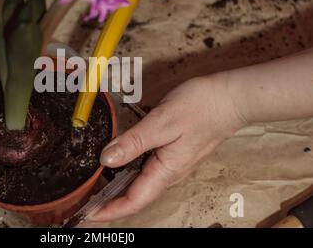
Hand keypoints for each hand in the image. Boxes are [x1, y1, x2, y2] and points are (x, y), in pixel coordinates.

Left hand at [90, 73, 246, 222]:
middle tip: (85, 209)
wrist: (229, 99)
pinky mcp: (171, 154)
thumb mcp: (162, 122)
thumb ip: (134, 142)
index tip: (87, 216)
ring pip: (140, 187)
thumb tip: (106, 159)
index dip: (109, 211)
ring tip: (96, 194)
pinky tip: (117, 170)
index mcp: (165, 171)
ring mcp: (171, 165)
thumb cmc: (200, 108)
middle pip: (135, 198)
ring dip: (117, 194)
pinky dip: (127, 177)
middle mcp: (168, 173)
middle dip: (109, 207)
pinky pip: (146, 173)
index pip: (133, 201)